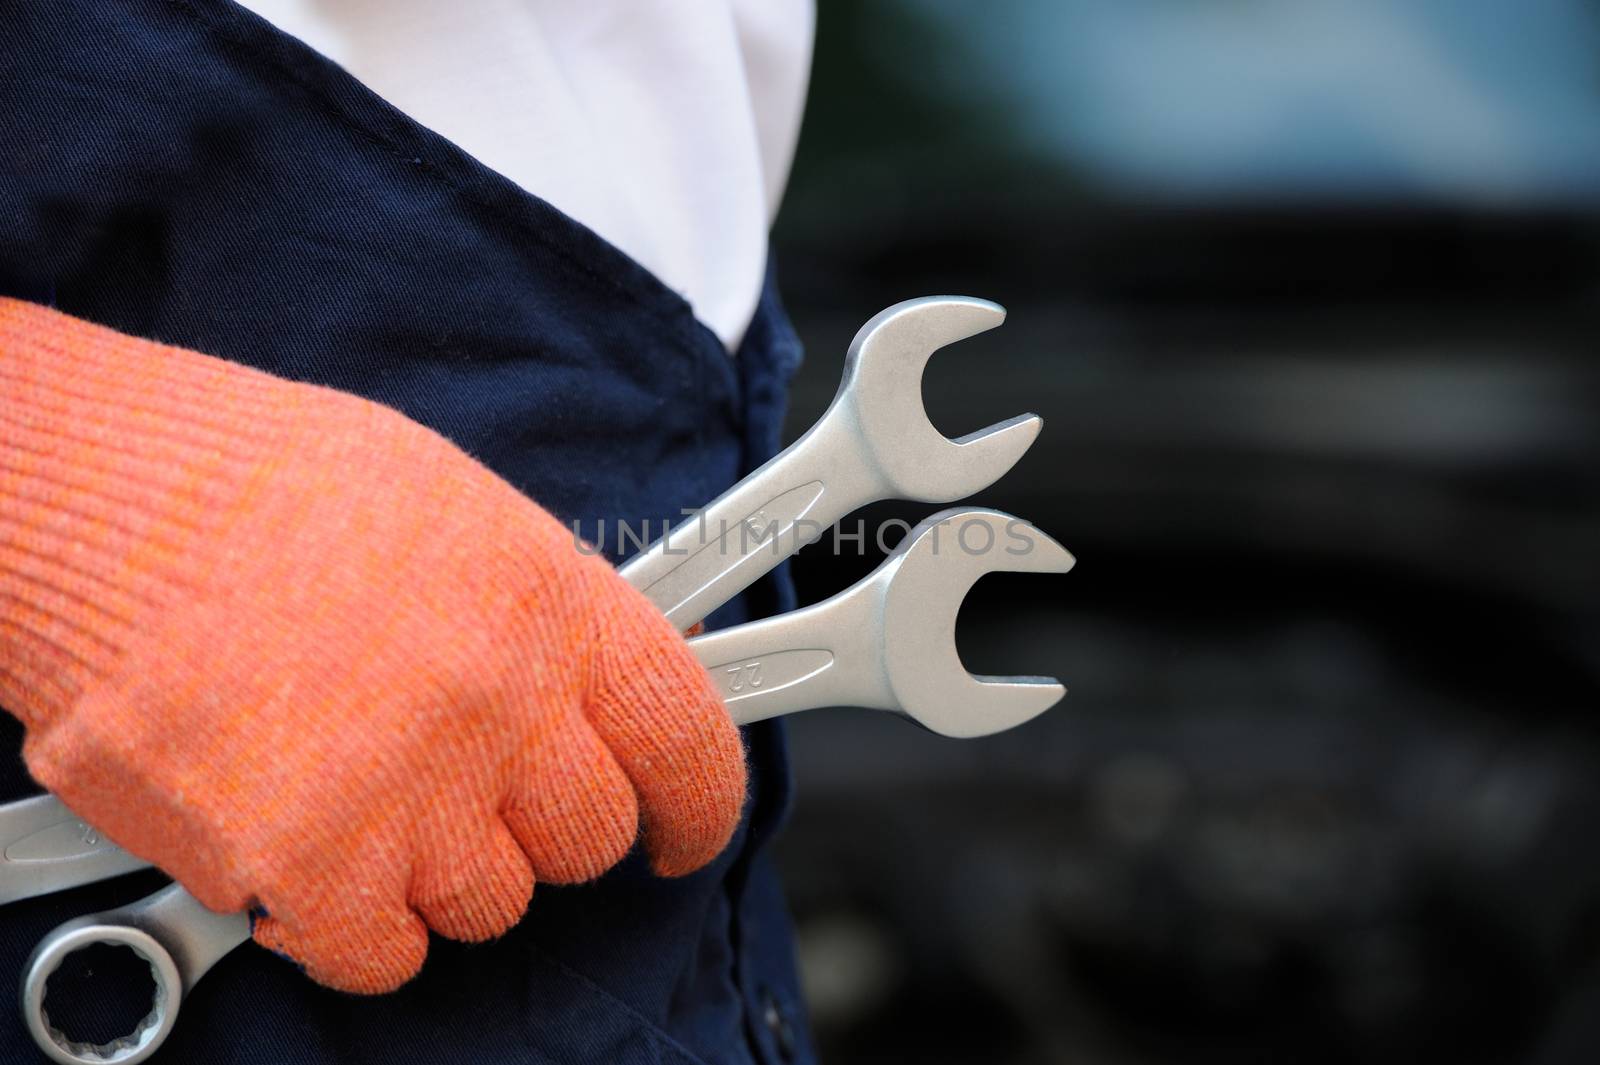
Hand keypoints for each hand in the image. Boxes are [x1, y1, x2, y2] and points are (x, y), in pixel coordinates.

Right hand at [0, 298, 744, 992]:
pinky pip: (385, 953)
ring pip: (488, 902)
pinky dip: (350, 921)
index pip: (686, 737)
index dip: (699, 802)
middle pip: (586, 839)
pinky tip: (307, 844)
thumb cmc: (268, 490)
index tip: (681, 831)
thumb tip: (593, 692)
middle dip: (538, 827)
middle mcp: (500, 701)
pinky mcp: (312, 867)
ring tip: (354, 778)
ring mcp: (410, 790)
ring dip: (433, 866)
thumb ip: (541, 616)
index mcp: (551, 603)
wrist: (109, 508)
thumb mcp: (456, 513)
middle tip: (467, 785)